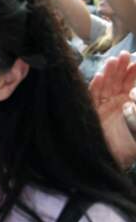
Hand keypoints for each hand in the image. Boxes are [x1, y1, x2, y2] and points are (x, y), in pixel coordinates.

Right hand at [90, 51, 135, 168]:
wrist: (108, 165)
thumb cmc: (126, 150)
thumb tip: (132, 97)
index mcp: (129, 105)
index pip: (132, 85)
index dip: (135, 73)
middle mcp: (115, 103)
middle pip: (118, 81)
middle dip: (122, 68)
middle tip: (126, 55)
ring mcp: (101, 107)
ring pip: (105, 85)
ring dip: (109, 73)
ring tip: (113, 61)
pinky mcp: (90, 112)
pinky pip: (91, 96)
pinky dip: (94, 87)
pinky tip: (98, 77)